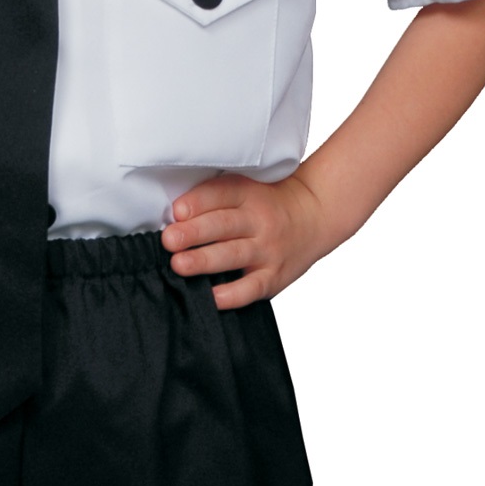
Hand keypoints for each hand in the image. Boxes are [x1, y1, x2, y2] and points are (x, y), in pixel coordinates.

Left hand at [161, 169, 334, 310]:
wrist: (315, 214)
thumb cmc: (268, 203)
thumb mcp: (247, 188)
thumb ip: (214, 198)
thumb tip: (172, 217)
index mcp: (248, 193)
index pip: (221, 194)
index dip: (198, 202)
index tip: (177, 212)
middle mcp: (259, 220)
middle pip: (223, 225)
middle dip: (194, 233)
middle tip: (169, 241)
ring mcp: (268, 249)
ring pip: (233, 255)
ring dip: (204, 261)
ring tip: (179, 265)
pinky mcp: (274, 275)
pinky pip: (252, 287)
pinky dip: (232, 294)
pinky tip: (212, 297)